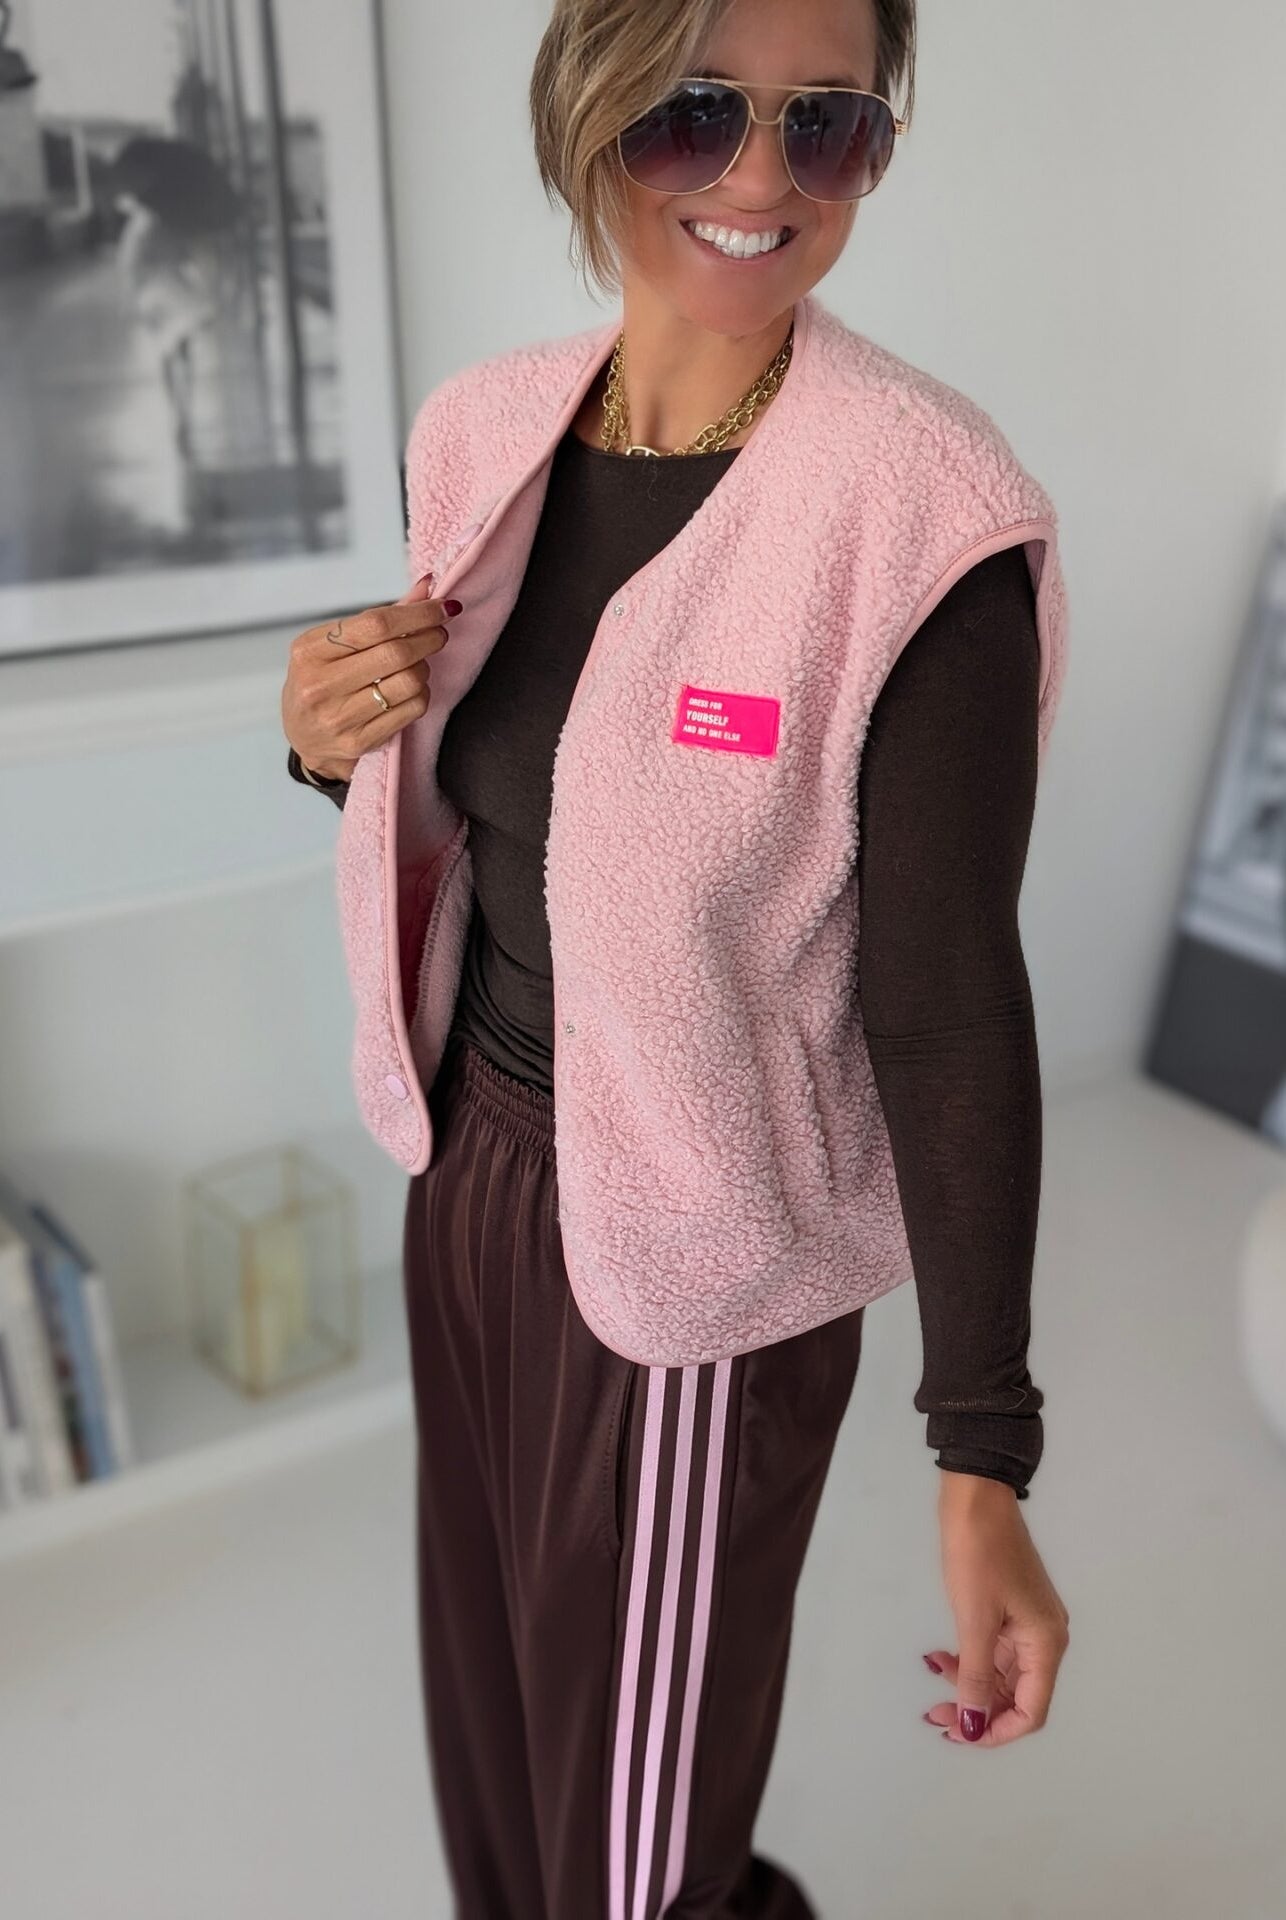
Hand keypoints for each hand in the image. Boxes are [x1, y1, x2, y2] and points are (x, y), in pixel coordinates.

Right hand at [281, 570, 459, 783]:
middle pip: (395, 654)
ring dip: (424, 668)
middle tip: (439, 634)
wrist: (304, 736)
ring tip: (418, 664)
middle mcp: (320, 685)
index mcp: (310, 651)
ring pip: (408, 682)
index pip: (375, 624)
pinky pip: (411, 710)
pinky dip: (421, 694)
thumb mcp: (335, 644)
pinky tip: (412, 689)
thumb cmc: (322, 681)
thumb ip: (381, 617)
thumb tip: (427, 586)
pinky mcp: (359, 741)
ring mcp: (339, 717)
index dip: (417, 614)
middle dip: (428, 638)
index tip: (442, 607)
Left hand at [920, 1473, 1069, 1747]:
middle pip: (1017, 1696)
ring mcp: (1029, 1622)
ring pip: (1002, 1674)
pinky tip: (940, 1657)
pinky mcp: (1011, 1607)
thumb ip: (976, 1679)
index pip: (1031, 1712)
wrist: (977, 1497)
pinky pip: (994, 1650)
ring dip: (969, 1684)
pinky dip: (969, 1659)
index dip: (996, 1731)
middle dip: (977, 1711)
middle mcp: (1045, 1638)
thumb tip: (974, 1728)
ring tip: (933, 1684)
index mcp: (1046, 1645)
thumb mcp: (974, 1621)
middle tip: (935, 1715)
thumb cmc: (978, 1555)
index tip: (959, 1734)